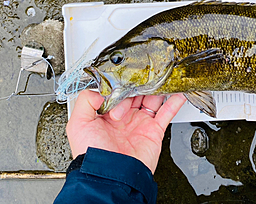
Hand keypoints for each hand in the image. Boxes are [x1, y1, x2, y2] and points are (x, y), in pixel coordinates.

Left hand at [66, 90, 186, 172]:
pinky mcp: (154, 130)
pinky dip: (174, 102)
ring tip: (160, 78)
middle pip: (136, 92)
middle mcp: (124, 117)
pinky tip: (178, 92)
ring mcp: (140, 123)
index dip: (119, 86)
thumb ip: (86, 101)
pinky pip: (166, 113)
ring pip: (152, 99)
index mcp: (106, 115)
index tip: (121, 82)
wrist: (112, 176)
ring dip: (157, 88)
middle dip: (138, 85)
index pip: (117, 91)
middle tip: (138, 83)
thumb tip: (101, 89)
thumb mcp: (77, 125)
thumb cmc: (93, 154)